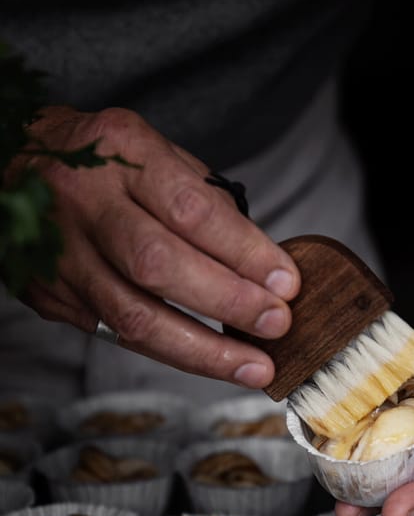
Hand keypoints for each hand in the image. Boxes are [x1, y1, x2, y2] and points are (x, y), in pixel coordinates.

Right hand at [15, 105, 300, 385]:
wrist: (11, 161)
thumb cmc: (101, 159)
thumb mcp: (152, 149)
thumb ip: (202, 198)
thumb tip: (263, 262)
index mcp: (119, 152)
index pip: (190, 210)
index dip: (243, 252)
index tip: (285, 282)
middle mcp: (83, 202)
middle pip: (159, 266)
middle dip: (227, 302)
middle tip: (276, 324)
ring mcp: (61, 253)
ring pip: (133, 316)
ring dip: (203, 351)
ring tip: (254, 366)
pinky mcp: (50, 294)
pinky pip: (115, 333)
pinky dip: (169, 351)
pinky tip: (209, 361)